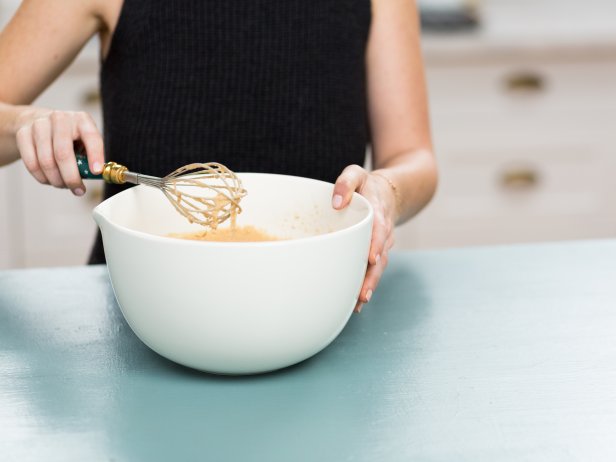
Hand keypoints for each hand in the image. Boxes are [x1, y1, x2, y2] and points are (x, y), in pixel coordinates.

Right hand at [15, 109, 103, 195]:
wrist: (37, 122)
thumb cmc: (68, 138)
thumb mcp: (84, 143)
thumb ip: (89, 158)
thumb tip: (94, 176)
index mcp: (82, 120)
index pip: (91, 137)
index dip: (95, 155)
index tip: (96, 172)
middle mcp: (60, 119)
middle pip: (63, 154)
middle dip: (71, 177)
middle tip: (78, 190)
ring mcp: (39, 125)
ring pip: (46, 161)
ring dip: (56, 180)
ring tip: (64, 185)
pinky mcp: (23, 134)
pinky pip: (31, 163)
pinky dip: (42, 177)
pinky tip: (49, 180)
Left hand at [332, 164, 397, 312]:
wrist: (388, 192)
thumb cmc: (366, 185)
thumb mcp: (356, 174)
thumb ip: (346, 183)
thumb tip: (337, 202)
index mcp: (379, 213)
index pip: (379, 229)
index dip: (376, 244)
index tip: (371, 259)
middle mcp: (384, 232)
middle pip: (381, 257)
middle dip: (372, 276)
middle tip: (362, 294)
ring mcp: (382, 245)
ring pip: (378, 267)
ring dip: (370, 284)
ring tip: (359, 302)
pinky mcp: (376, 253)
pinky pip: (374, 270)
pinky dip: (367, 284)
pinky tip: (356, 301)